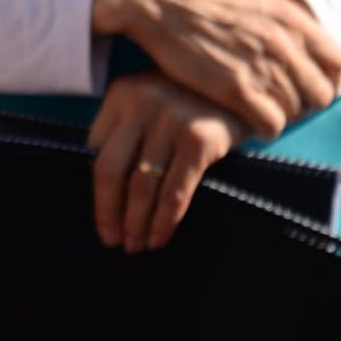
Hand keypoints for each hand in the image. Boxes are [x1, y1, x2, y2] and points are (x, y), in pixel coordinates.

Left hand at [88, 73, 245, 251]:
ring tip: (136, 245)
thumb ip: (128, 132)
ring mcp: (171, 121)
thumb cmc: (192, 106)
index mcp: (122, 95)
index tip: (102, 220)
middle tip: (113, 242)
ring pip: (141, 185)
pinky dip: (164, 221)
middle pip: (109, 170)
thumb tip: (108, 194)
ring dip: (136, 223)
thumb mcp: (152, 104)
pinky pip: (174, 192)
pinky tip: (160, 238)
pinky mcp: (199, 140)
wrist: (246, 95)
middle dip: (108, 213)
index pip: (94, 152)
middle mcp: (142, 103)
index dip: (95, 192)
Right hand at [90, 0, 340, 135]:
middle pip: (322, 93)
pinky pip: (271, 124)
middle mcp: (283, 43)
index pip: (338, 61)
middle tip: (287, 102)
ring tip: (264, 110)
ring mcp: (261, 67)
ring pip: (297, 112)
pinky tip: (251, 121)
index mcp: (290, 16)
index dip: (329, 77)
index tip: (313, 83)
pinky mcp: (235, 89)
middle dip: (308, 102)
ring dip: (283, 115)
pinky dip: (264, 128)